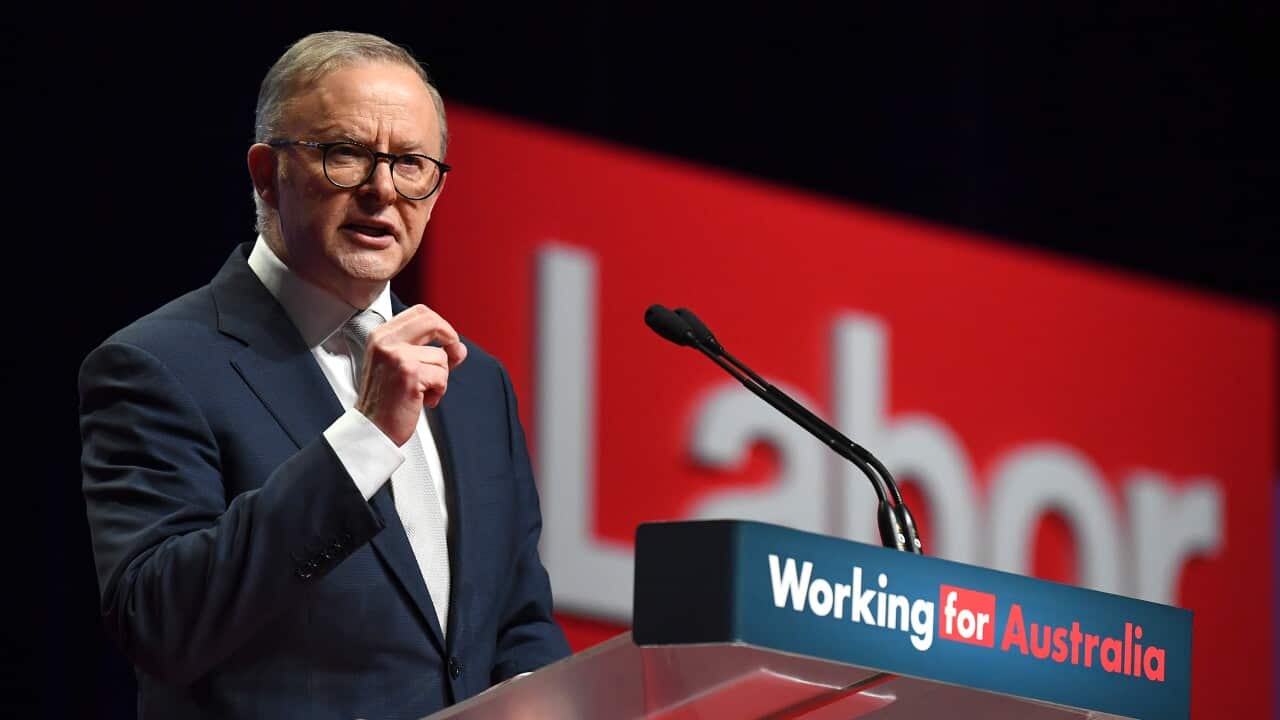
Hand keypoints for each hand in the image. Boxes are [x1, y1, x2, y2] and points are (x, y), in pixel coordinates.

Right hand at [354, 305, 467, 445]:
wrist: (372, 429)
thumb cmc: (386, 400)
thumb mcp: (402, 367)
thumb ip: (429, 351)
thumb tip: (459, 347)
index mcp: (381, 335)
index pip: (420, 312)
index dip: (440, 325)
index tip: (446, 342)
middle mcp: (386, 342)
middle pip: (433, 322)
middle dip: (449, 340)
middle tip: (449, 360)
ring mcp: (397, 356)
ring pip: (441, 356)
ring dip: (440, 378)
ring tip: (422, 391)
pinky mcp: (409, 374)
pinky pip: (442, 376)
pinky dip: (438, 391)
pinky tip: (423, 400)